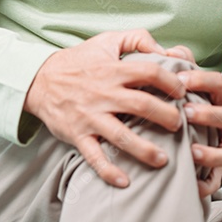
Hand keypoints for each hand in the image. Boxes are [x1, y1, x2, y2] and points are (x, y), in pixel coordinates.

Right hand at [23, 30, 186, 187]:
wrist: (39, 80)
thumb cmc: (78, 61)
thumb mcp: (106, 41)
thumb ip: (137, 38)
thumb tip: (164, 48)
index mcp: (113, 70)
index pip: (150, 73)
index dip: (172, 82)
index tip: (183, 92)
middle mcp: (104, 93)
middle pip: (142, 105)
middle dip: (167, 117)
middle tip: (180, 125)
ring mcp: (91, 116)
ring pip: (122, 135)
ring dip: (145, 149)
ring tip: (163, 159)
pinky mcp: (78, 135)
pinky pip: (94, 156)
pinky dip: (108, 171)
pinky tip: (125, 182)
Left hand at [178, 69, 221, 196]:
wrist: (200, 128)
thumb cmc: (188, 99)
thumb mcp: (187, 78)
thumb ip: (181, 60)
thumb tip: (171, 51)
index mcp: (220, 97)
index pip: (219, 82)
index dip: (201, 80)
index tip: (179, 78)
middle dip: (208, 114)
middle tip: (185, 112)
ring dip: (211, 152)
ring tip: (190, 149)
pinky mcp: (219, 169)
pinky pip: (218, 180)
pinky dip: (206, 183)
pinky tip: (190, 182)